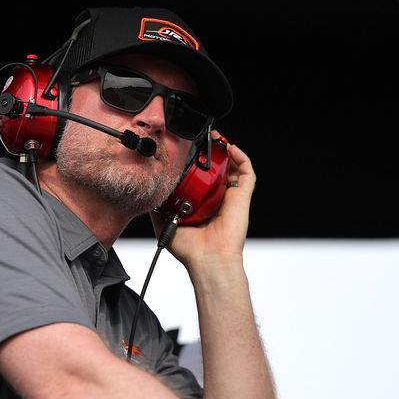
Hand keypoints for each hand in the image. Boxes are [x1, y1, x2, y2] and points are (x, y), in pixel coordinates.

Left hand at [151, 130, 255, 273]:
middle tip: (202, 141)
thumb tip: (150, 193)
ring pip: (234, 166)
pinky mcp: (242, 196)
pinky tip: (230, 148)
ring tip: (216, 139)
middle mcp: (217, 197)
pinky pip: (247, 172)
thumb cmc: (191, 249)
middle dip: (212, 152)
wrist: (208, 259)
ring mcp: (231, 196)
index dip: (197, 162)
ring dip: (227, 149)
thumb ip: (158, 207)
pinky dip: (241, 157)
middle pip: (218, 168)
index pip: (201, 177)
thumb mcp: (165, 223)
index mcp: (201, 203)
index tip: (188, 150)